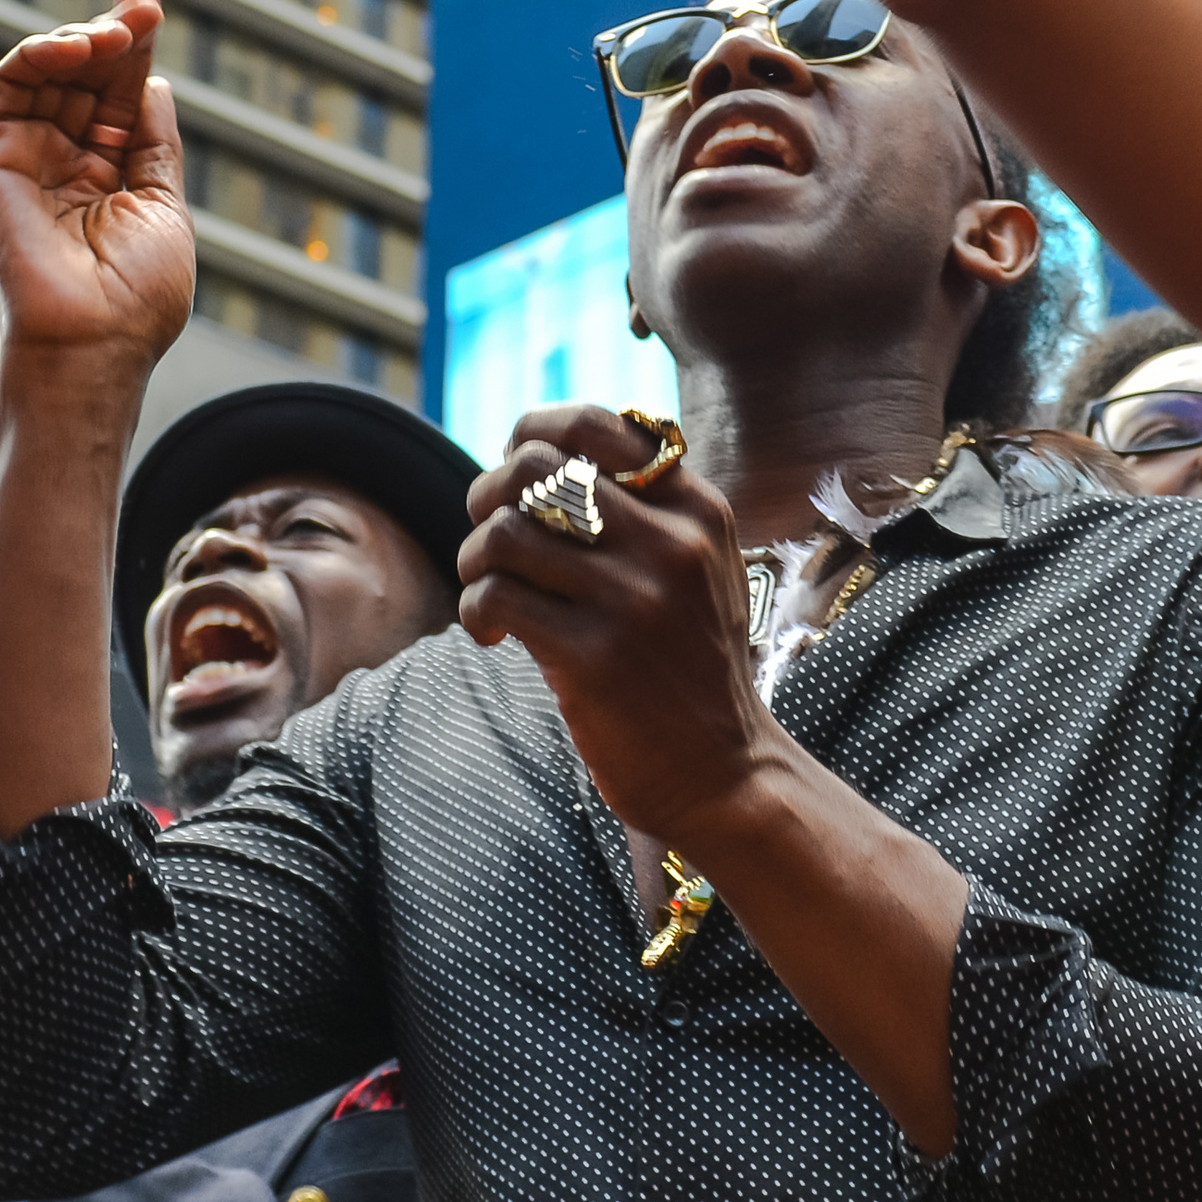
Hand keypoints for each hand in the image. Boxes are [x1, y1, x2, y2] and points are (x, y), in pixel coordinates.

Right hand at [0, 0, 193, 384]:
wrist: (92, 344)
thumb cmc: (137, 296)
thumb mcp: (163, 205)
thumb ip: (153, 142)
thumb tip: (154, 82)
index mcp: (107, 174)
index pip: (118, 92)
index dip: (134, 44)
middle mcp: (64, 161)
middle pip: (86, 74)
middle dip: (115, 27)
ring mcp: (26, 159)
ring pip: (45, 71)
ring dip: (82, 38)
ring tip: (117, 33)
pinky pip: (7, 88)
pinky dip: (39, 54)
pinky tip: (79, 49)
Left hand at [461, 409, 778, 851]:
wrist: (727, 774)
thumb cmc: (692, 669)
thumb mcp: (700, 570)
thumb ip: (646, 512)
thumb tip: (536, 458)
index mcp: (697, 509)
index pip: (594, 427)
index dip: (532, 436)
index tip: (517, 482)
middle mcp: (670, 543)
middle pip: (534, 468)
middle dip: (487, 497)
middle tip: (490, 543)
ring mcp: (634, 599)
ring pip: (504, 531)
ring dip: (474, 560)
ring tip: (489, 594)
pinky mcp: (593, 657)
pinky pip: (495, 596)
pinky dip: (475, 610)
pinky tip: (494, 635)